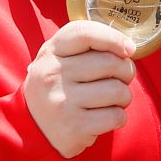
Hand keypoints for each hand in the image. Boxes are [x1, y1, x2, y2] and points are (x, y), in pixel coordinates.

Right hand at [23, 21, 136, 158]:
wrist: (32, 127)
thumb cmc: (57, 86)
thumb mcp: (59, 58)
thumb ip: (87, 46)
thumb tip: (127, 48)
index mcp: (51, 51)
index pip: (84, 33)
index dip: (113, 37)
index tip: (129, 48)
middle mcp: (54, 74)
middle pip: (110, 62)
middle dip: (126, 71)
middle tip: (120, 79)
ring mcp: (62, 101)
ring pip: (117, 91)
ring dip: (124, 96)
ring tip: (112, 100)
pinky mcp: (74, 127)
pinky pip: (116, 116)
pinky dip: (119, 117)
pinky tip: (105, 117)